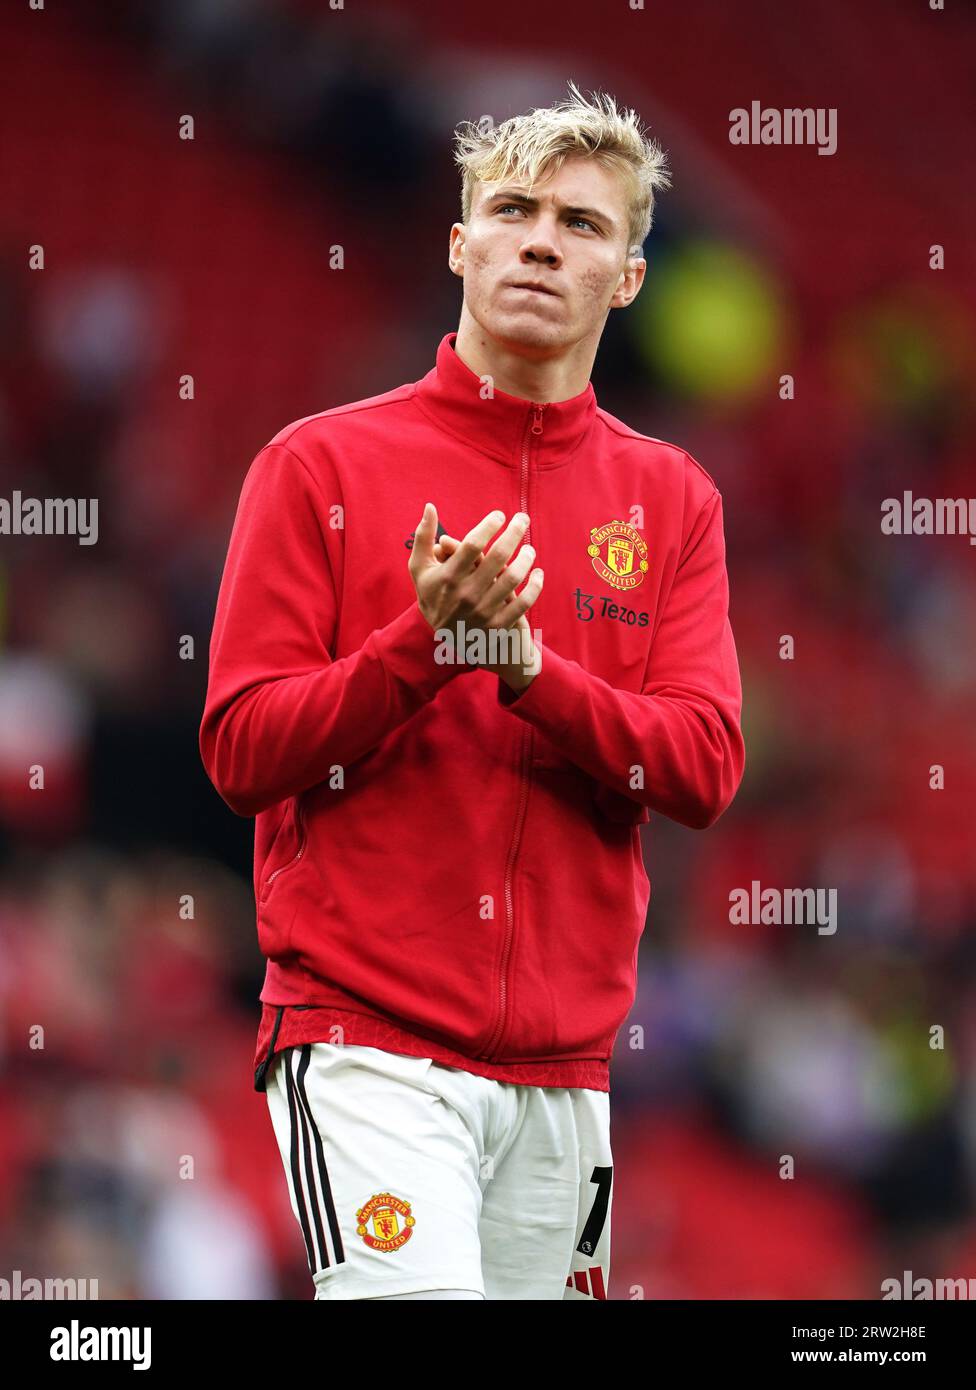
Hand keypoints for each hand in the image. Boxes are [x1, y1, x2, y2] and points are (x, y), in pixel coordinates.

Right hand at [408, 506, 543, 663]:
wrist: (447, 641)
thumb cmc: (434, 597)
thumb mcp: (420, 570)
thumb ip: (422, 538)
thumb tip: (429, 506)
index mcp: (448, 577)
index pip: (472, 544)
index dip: (489, 526)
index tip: (499, 516)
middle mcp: (466, 594)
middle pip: (498, 556)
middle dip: (514, 532)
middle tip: (523, 519)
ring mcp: (484, 611)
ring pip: (513, 578)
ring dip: (526, 558)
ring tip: (529, 549)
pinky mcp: (499, 625)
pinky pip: (524, 603)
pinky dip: (535, 586)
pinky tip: (538, 573)